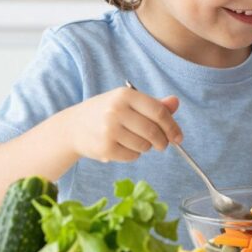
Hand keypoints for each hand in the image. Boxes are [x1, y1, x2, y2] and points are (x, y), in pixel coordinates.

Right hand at [62, 86, 182, 162]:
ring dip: (146, 147)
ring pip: (144, 146)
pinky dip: (134, 155)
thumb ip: (154, 104)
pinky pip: (132, 156)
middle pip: (153, 131)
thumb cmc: (107, 112)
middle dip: (163, 141)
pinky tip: (123, 147)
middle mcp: (116, 111)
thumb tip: (176, 103)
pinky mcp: (104, 148)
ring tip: (136, 141)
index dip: (172, 126)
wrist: (73, 127)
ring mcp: (109, 130)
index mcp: (125, 95)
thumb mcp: (128, 102)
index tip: (178, 137)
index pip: (158, 112)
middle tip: (163, 144)